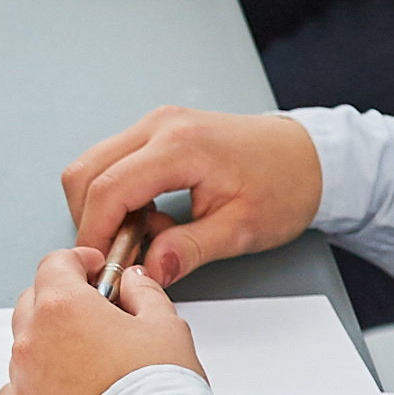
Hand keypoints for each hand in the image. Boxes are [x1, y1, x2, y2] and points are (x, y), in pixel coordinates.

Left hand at [0, 245, 200, 394]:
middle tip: (95, 316)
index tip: (95, 270)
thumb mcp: (167, 327)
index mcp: (63, 307)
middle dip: (61, 301)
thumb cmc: (160, 394)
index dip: (78, 262)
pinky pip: (16, 392)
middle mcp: (32, 341)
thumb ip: (144, 293)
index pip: (55, 265)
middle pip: (34, 303)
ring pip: (25, 349)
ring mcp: (21, 382)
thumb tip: (131, 282)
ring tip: (88, 365)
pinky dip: (35, 388)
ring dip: (49, 346)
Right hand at [57, 105, 320, 278]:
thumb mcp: (241, 229)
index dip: (94, 233)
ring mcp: (155, 124)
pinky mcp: (156, 131)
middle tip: (118, 254)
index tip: (99, 266)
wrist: (307, 157)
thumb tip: (149, 270)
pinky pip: (112, 161)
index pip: (108, 189)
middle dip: (90, 220)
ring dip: (100, 207)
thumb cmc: (283, 186)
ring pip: (92, 165)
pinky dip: (113, 193)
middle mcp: (160, 126)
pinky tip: (146, 216)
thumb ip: (189, 250)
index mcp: (181, 146)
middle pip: (86, 172)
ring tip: (140, 235)